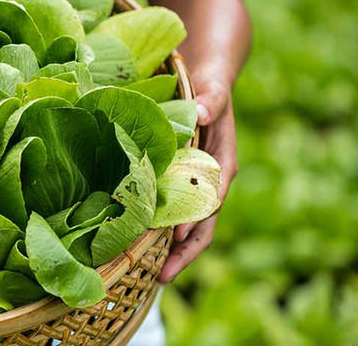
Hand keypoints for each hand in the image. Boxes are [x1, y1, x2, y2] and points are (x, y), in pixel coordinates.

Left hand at [158, 72, 237, 282]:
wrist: (206, 81)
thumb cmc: (210, 87)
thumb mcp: (213, 91)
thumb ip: (210, 102)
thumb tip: (200, 113)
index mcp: (222, 164)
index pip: (212, 199)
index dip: (197, 218)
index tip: (179, 234)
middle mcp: (209, 182)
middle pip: (202, 225)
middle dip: (183, 252)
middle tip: (162, 276)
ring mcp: (193, 186)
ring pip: (185, 226)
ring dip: (169, 250)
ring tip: (147, 274)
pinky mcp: (176, 183)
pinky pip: (168, 212)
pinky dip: (155, 230)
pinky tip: (135, 246)